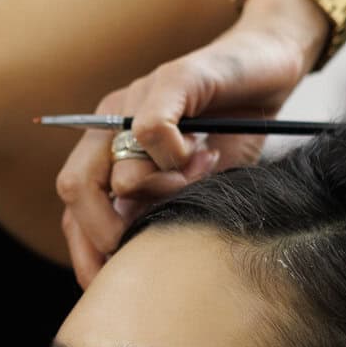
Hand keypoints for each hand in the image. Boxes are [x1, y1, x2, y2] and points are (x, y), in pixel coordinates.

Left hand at [55, 0, 318, 285]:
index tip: (116, 285)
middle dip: (110, 233)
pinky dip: (177, 157)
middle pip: (76, 189)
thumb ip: (161, 212)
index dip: (88, 253)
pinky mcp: (171, 78)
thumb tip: (134, 258)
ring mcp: (136, 98)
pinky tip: (203, 155)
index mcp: (107, 149)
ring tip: (198, 180)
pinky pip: (152, 130)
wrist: (270, 62)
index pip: (74, 209)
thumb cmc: (233, 127)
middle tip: (154, 242)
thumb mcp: (196, 184)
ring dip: (160, 194)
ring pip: (113, 168)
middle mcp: (110, 122)